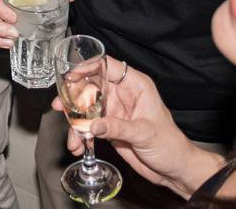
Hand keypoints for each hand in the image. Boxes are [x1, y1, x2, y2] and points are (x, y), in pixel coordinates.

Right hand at [56, 62, 222, 196]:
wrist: (174, 169)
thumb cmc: (170, 145)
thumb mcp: (145, 133)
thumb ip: (118, 127)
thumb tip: (93, 125)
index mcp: (135, 86)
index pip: (107, 66)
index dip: (87, 68)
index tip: (70, 76)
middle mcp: (122, 95)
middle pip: (91, 87)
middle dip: (74, 98)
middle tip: (60, 107)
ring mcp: (114, 112)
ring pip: (86, 109)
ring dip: (75, 122)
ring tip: (72, 138)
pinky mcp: (109, 128)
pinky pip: (89, 127)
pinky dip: (80, 136)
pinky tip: (78, 146)